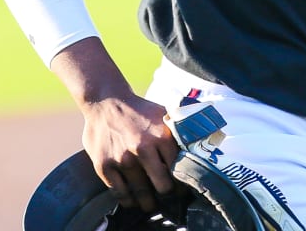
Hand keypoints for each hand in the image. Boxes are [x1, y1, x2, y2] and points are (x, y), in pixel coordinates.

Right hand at [79, 92, 179, 213]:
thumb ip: (178, 132)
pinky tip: (132, 200)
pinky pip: (119, 192)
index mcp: (161, 135)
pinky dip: (127, 200)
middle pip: (162, 186)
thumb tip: (201, 144)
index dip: (182, 183)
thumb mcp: (163, 114)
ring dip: (148, 202)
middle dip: (167, 194)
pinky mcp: (104, 165)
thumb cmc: (138, 110)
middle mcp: (142, 148)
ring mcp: (122, 158)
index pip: (178, 169)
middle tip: (167, 197)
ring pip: (140, 193)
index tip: (182, 189)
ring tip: (151, 205)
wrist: (106, 101)